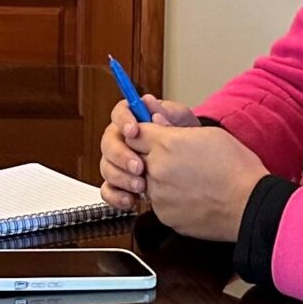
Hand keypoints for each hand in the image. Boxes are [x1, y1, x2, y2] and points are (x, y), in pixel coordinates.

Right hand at [98, 94, 201, 209]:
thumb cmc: (186, 139)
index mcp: (133, 120)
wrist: (196, 167)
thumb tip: (151, 104)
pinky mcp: (120, 184)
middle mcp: (122, 140)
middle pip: (108, 143)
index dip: (123, 121)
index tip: (133, 130)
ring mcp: (119, 163)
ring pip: (106, 167)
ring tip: (140, 185)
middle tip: (138, 166)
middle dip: (121, 155)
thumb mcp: (182, 122)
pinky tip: (131, 199)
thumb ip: (167, 114)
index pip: (119, 113)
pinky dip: (116, 196)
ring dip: (120, 177)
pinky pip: (108, 190)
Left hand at [135, 122, 270, 241]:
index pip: (133, 134)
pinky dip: (169, 200)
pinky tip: (191, 197)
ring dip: (158, 180)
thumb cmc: (236, 168)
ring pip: (146, 183)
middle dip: (149, 157)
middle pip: (136, 159)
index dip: (142, 135)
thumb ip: (175, 128)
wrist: (250, 205)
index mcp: (166, 144)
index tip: (149, 137)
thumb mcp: (208, 134)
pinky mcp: (165, 216)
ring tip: (187, 181)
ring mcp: (159, 196)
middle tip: (174, 161)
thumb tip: (155, 123)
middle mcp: (157, 170)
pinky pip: (158, 204)